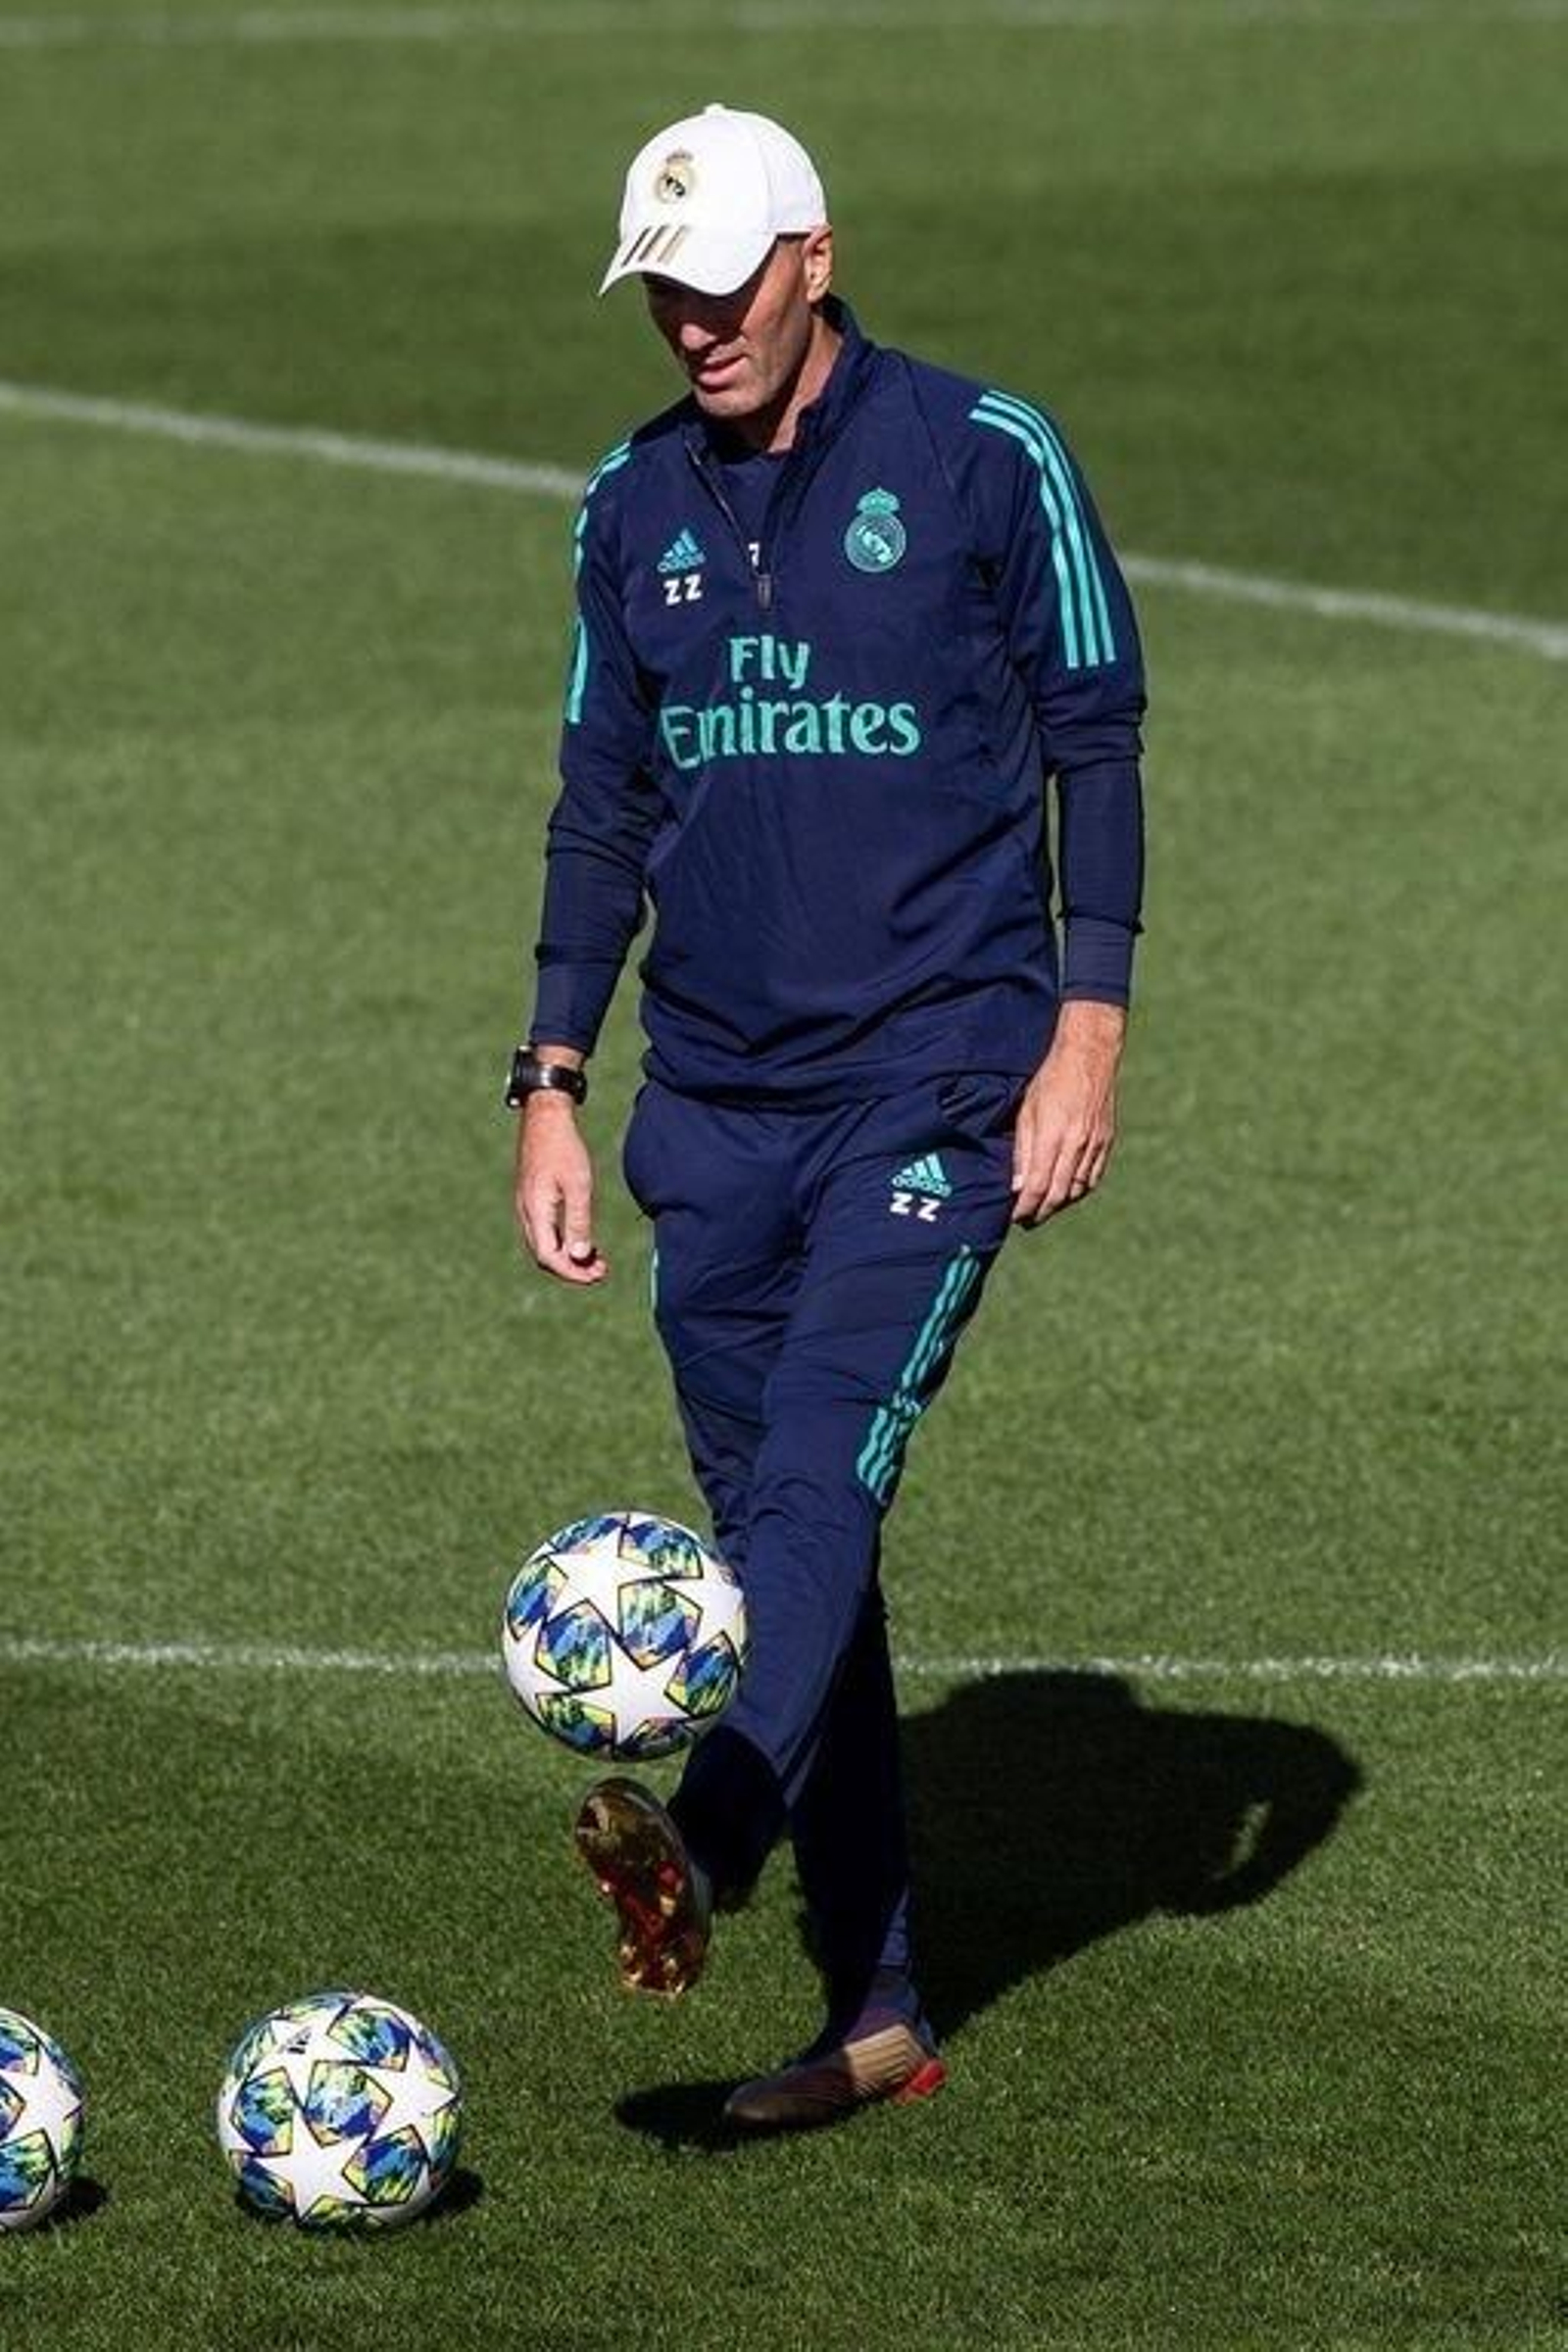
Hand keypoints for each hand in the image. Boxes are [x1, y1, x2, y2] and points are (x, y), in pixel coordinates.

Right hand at [514, 1094, 607, 1284]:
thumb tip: (578, 1257)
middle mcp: (526, 1213)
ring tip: (597, 1261)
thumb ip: (578, 1222)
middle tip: (601, 1272)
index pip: (549, 1257)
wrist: (545, 1118)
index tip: (596, 1277)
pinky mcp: (533, 1200)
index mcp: (535, 1211)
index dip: (572, 1272)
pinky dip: (564, 1242)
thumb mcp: (578, 1185)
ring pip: (545, 1245)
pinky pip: (545, 1232)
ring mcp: (527, 1206)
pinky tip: (584, 1241)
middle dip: (572, 1269)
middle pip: (545, 1256)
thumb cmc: (564, 1148)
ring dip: (569, 1257)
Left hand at [1010, 1000, 1125, 1226]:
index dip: (1024, 1207)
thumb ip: (1023, 1150)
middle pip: (1058, 1194)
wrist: (1089, 1055)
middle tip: (1026, 1221)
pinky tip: (1066, 1193)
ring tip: (1043, 1209)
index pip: (1036, 1186)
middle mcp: (1076, 1144)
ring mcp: (1095, 1145)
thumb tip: (1017, 1186)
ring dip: (1058, 1204)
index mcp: (1053, 1136)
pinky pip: (1092, 1178)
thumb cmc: (1051, 1079)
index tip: (1014, 1217)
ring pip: (1077, 1190)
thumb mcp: (1027, 1111)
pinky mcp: (1106, 1142)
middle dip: (1040, 1212)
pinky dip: (1078, 1191)